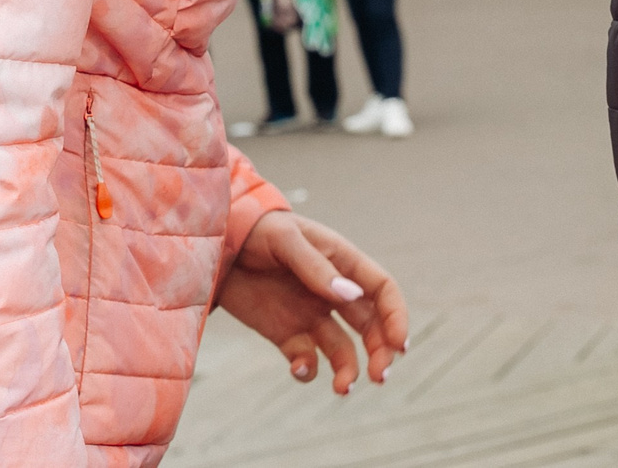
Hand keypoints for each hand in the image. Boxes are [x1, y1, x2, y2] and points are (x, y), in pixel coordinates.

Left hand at [216, 211, 408, 394]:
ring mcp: (309, 314)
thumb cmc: (258, 230)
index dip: (396, 317)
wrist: (218, 244)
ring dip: (349, 370)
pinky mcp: (285, 333)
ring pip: (342, 349)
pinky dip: (307, 370)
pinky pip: (305, 357)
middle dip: (381, 352)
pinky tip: (299, 368)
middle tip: (379, 376)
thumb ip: (317, 268)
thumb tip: (350, 297)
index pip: (382, 292)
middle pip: (370, 326)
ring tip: (342, 388)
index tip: (399, 345)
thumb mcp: (287, 240)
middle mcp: (332, 292)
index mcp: (342, 263)